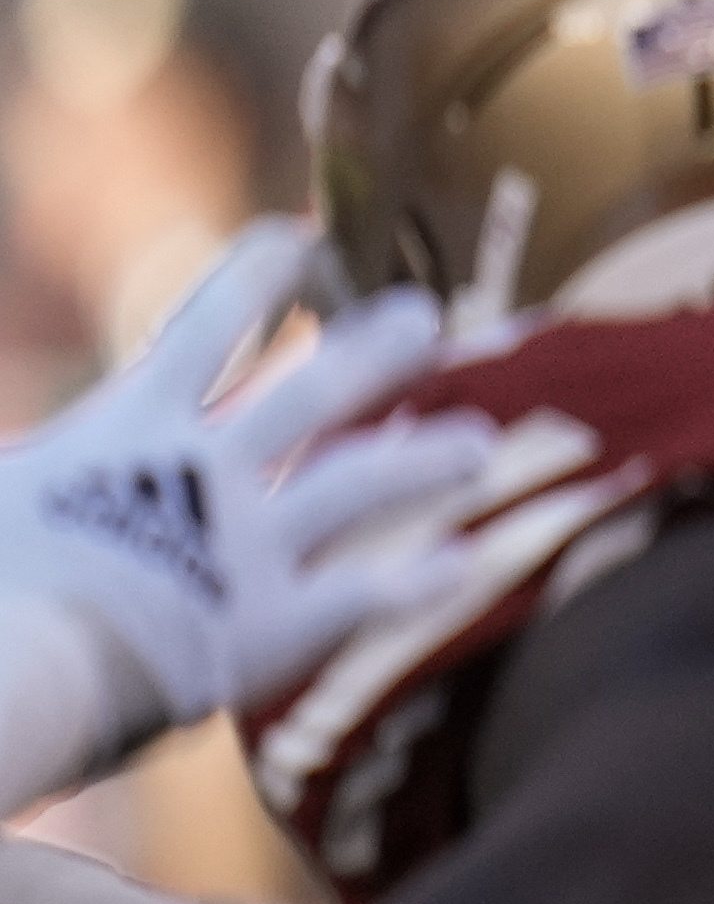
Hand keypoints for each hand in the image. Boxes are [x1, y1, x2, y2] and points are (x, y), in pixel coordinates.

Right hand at [0, 229, 488, 803]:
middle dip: (375, 349)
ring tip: (477, 444)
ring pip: (365, 482)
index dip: (253, 276)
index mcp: (131, 428)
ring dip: (425, 457)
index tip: (294, 236)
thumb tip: (18, 452)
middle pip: (315, 391)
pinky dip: (425, 576)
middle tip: (424, 317)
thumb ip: (26, 455)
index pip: (205, 327)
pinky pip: (372, 592)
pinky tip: (469, 559)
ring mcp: (252, 543)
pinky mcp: (279, 622)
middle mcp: (208, 472)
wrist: (17, 667)